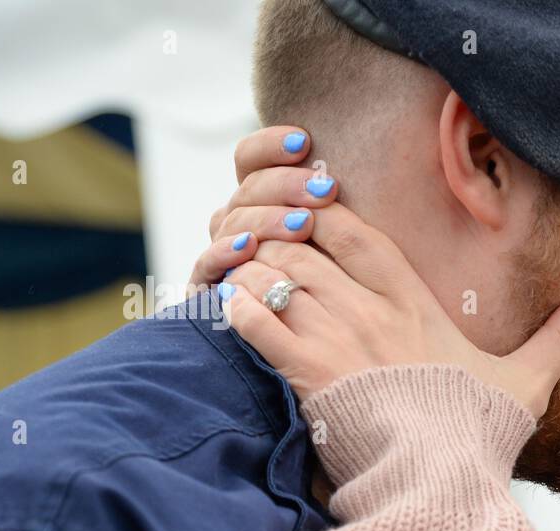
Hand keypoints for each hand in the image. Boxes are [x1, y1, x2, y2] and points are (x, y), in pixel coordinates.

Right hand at [188, 126, 338, 285]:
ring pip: (231, 221)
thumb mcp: (349, 249)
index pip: (251, 158)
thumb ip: (337, 211)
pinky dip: (225, 253)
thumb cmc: (351, 301)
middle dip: (284, 184)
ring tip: (302, 223)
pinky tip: (249, 247)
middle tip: (323, 190)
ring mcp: (222, 255)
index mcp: (265, 203)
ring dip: (266, 218)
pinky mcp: (208, 292)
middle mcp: (239, 223)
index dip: (271, 145)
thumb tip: (341, 172)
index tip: (304, 141)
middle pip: (246, 187)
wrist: (337, 360)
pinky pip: (208, 265)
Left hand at [217, 205, 559, 417]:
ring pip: (274, 272)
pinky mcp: (308, 376)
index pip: (358, 233)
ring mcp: (339, 342)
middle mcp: (373, 313)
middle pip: (306, 243)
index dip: (327, 209)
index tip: (311, 207)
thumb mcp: (528, 380)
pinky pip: (254, 321)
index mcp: (416, 305)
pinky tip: (229, 308)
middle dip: (277, 235)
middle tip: (262, 242)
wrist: (443, 487)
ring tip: (239, 272)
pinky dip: (235, 308)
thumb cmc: (480, 436)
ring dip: (250, 267)